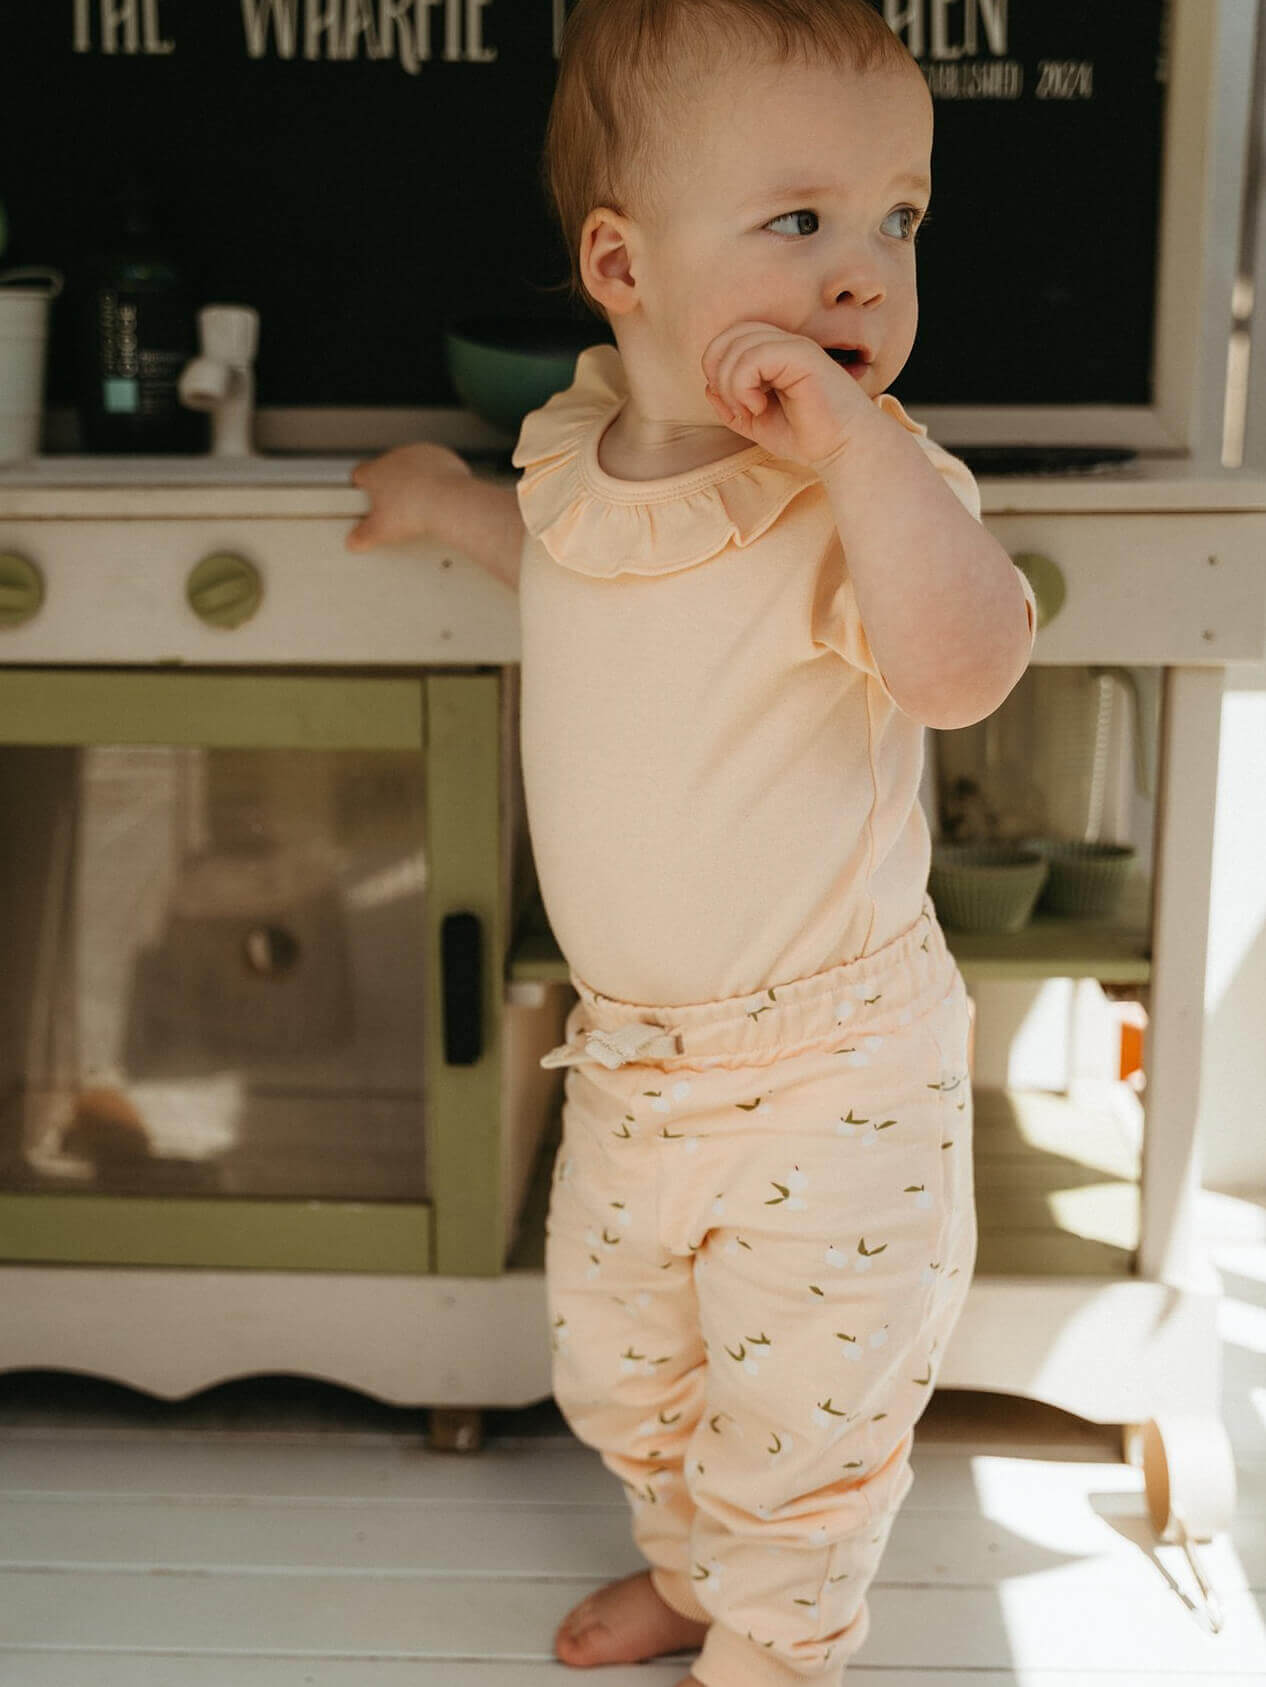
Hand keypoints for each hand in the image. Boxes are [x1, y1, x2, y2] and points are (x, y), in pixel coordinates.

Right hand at [346, 443, 473, 550]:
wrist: (447, 502)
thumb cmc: (414, 511)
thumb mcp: (379, 532)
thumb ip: (362, 536)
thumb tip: (355, 541)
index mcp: (375, 471)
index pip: (359, 473)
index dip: (360, 486)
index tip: (364, 497)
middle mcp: (396, 457)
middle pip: (386, 469)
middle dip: (389, 486)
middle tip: (395, 508)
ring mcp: (419, 454)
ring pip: (411, 466)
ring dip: (413, 479)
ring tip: (418, 503)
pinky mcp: (441, 456)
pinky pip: (434, 466)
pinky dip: (434, 477)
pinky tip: (437, 494)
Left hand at [701, 322, 876, 466]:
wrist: (842, 448)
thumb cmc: (807, 436)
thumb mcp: (757, 423)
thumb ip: (732, 405)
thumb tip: (708, 387)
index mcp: (776, 353)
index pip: (730, 339)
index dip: (717, 369)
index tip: (734, 405)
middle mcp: (785, 343)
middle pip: (729, 335)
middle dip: (718, 372)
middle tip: (737, 406)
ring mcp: (794, 346)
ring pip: (737, 345)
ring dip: (731, 384)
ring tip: (750, 409)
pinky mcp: (801, 355)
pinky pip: (753, 357)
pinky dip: (743, 385)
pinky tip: (759, 405)